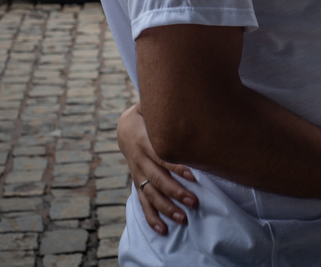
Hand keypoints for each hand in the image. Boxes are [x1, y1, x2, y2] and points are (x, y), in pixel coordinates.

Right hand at [118, 105, 198, 233]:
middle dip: (176, 192)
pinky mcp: (137, 181)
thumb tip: (185, 91)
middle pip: (158, 179)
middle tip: (194, 201)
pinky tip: (162, 229)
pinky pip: (142, 202)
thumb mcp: (151, 104)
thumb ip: (165, 102)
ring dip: (167, 207)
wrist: (126, 125)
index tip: (194, 176)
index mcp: (144, 140)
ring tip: (184, 218)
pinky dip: (151, 216)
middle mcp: (139, 159)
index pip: (162, 156)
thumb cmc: (148, 112)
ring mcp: (137, 173)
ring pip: (151, 194)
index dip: (177, 166)